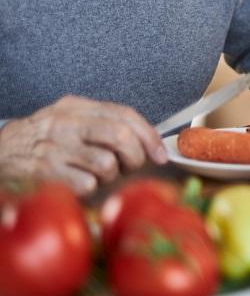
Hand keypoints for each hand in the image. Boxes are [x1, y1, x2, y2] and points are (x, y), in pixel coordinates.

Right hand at [0, 97, 166, 195]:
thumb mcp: (70, 121)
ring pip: (107, 163)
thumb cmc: (43, 140)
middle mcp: (66, 123)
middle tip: (129, 167)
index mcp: (76, 107)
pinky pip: (87, 184)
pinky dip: (90, 188)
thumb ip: (104, 124)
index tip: (160, 154)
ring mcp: (54, 148)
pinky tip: (78, 183)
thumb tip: (149, 142)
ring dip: (109, 175)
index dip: (148, 136)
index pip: (124, 115)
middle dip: (134, 157)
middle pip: (120, 136)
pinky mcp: (45, 173)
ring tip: (96, 175)